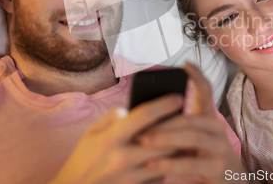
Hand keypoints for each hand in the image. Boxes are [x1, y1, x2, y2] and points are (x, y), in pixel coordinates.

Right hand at [49, 94, 183, 183]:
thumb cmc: (83, 160)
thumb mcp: (91, 134)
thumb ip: (111, 118)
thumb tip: (130, 109)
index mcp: (110, 138)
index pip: (143, 116)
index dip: (163, 104)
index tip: (179, 97)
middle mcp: (122, 157)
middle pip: (161, 138)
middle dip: (178, 127)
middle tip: (189, 118)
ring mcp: (130, 177)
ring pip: (165, 158)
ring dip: (176, 147)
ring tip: (184, 136)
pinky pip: (159, 176)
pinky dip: (166, 166)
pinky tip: (168, 158)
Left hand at [137, 63, 251, 183]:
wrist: (232, 183)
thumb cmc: (204, 157)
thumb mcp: (193, 139)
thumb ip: (178, 127)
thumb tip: (146, 117)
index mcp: (210, 118)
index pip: (206, 91)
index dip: (197, 76)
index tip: (185, 63)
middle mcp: (217, 128)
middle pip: (189, 117)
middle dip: (162, 120)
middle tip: (139, 125)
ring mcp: (220, 147)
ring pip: (191, 136)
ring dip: (164, 137)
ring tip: (142, 140)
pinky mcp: (218, 167)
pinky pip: (191, 163)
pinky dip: (169, 164)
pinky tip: (152, 164)